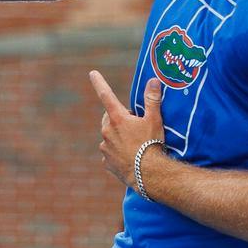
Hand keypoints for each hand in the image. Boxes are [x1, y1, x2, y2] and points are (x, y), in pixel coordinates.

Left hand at [89, 71, 166, 188]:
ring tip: (136, 144)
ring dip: (118, 137)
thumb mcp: (155, 120)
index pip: (106, 95)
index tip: (92, 73)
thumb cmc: (152, 144)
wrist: (148, 174)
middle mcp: (107, 131)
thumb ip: (152, 99)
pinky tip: (130, 157)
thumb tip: (153, 80)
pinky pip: (110, 154)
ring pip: (109, 137)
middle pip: (109, 118)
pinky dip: (118, 153)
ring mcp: (105, 148)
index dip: (99, 82)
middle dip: (119, 118)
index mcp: (117, 118)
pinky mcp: (106, 162)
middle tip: (136, 126)